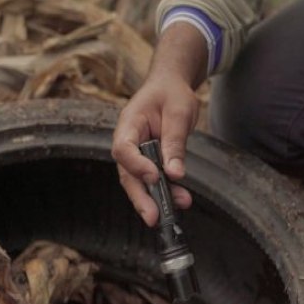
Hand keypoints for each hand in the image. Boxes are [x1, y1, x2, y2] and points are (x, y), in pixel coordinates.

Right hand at [111, 22, 207, 225]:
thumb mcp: (179, 112)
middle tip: (154, 217)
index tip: (154, 177)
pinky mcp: (147, 162)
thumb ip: (175, 142)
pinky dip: (164, 192)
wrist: (170, 86)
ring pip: (139, 183)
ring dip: (155, 199)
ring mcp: (136, 155)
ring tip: (174, 212)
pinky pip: (152, 181)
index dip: (136, 166)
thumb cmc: (171, 94)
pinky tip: (180, 200)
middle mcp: (127, 143)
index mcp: (128, 125)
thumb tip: (175, 174)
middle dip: (140, 198)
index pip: (123, 149)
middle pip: (128, 175)